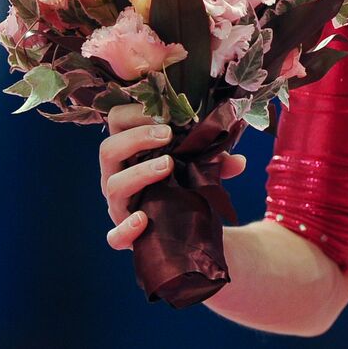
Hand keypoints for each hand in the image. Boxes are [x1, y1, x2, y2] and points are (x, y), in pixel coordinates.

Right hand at [99, 104, 247, 250]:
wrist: (185, 229)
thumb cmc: (184, 184)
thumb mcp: (199, 166)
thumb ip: (216, 160)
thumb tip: (239, 161)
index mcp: (130, 151)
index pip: (117, 121)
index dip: (135, 113)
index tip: (165, 113)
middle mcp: (118, 175)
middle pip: (108, 150)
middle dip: (137, 138)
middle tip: (168, 135)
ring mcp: (118, 206)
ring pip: (113, 186)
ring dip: (139, 173)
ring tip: (168, 165)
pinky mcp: (124, 236)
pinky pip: (115, 236)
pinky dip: (126, 228)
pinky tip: (143, 219)